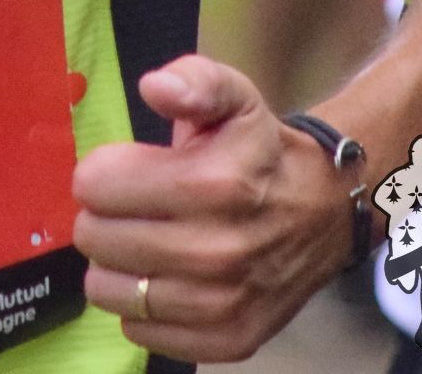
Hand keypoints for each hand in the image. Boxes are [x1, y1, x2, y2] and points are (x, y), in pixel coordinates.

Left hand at [72, 55, 353, 363]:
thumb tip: (155, 87)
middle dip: (103, 216)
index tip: (127, 170)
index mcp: (213, 184)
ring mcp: (222, 303)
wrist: (325, 211)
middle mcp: (217, 250)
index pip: (95, 186)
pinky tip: (165, 279)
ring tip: (145, 243)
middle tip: (135, 208)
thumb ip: (194, 81)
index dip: (102, 173)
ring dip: (117, 265)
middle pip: (95, 239)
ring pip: (108, 289)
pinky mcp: (227, 340)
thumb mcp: (235, 97)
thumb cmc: (261, 152)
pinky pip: (139, 330)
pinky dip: (141, 307)